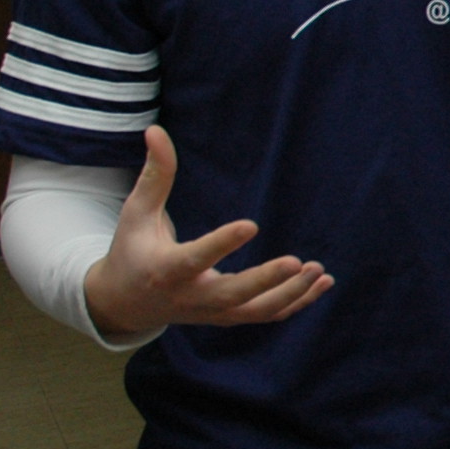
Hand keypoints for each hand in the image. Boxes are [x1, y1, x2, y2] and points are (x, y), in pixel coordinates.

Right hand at [84, 127, 331, 338]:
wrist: (126, 304)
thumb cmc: (132, 250)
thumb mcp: (136, 213)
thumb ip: (154, 175)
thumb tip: (156, 130)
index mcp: (165, 269)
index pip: (194, 259)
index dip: (221, 245)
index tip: (251, 225)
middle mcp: (190, 296)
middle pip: (231, 295)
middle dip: (265, 281)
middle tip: (296, 262)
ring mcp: (211, 312)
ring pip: (255, 311)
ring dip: (290, 294)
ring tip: (318, 269)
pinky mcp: (227, 317)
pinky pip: (266, 315)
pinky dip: (296, 303)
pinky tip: (323, 282)